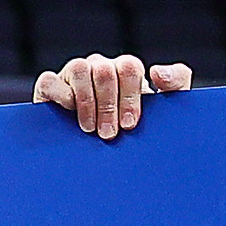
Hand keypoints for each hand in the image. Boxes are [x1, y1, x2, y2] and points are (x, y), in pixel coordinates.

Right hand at [30, 54, 192, 141]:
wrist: (99, 157)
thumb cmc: (133, 132)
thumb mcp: (163, 111)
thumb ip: (176, 85)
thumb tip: (157, 72)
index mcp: (124, 71)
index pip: (129, 68)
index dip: (130, 96)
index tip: (130, 125)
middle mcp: (100, 68)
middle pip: (105, 71)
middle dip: (108, 106)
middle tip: (109, 134)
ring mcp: (73, 75)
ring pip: (80, 69)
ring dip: (86, 103)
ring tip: (90, 130)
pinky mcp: (50, 87)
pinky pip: (50, 81)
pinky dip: (60, 96)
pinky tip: (68, 115)